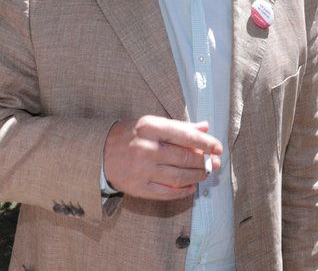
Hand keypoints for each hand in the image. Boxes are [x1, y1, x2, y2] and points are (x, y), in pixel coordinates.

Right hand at [103, 115, 222, 200]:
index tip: (218, 147)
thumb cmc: (130, 135)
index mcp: (150, 127)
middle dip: (204, 162)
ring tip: (205, 174)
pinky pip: (166, 192)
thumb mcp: (152, 123)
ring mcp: (142, 170)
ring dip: (196, 177)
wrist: (99, 153)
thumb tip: (205, 128)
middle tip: (215, 164)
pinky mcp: (138, 187)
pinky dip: (182, 192)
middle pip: (184, 158)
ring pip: (178, 177)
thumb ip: (179, 126)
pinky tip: (190, 188)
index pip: (185, 135)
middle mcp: (146, 148)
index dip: (205, 143)